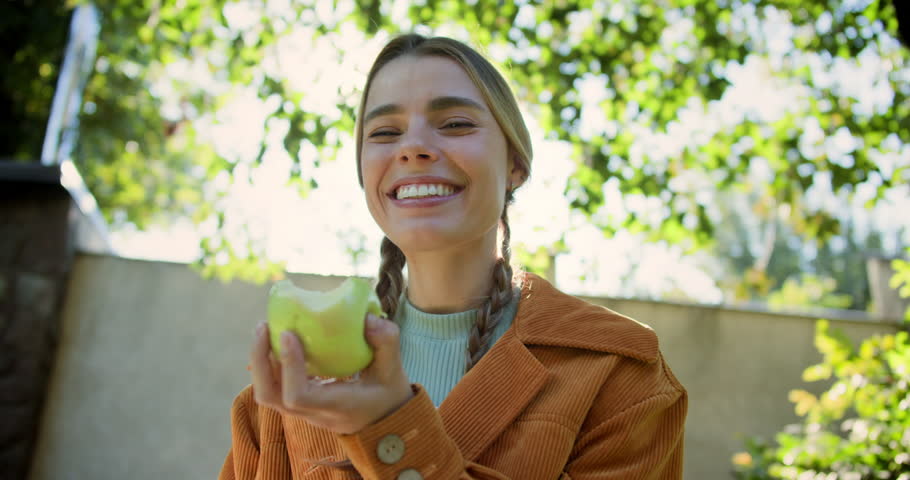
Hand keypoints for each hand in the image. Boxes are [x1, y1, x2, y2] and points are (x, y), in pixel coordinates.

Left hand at [249, 314, 413, 434]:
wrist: (385, 424)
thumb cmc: (388, 395)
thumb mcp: (394, 369)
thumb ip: (386, 342)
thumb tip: (366, 319)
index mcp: (336, 406)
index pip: (298, 396)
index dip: (289, 365)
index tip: (289, 334)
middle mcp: (314, 413)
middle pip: (270, 397)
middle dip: (259, 361)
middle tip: (264, 326)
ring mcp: (304, 412)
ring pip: (267, 394)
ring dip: (260, 361)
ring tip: (265, 329)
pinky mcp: (300, 405)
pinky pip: (274, 387)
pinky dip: (269, 363)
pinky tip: (277, 340)